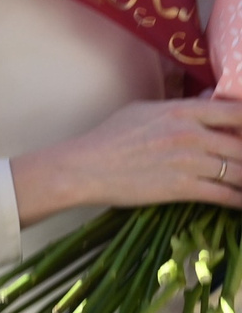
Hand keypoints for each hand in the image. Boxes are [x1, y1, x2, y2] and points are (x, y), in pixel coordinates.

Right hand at [11, 97, 241, 225]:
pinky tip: (241, 202)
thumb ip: (177, 111)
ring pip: (240, 172)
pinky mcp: (185, 188)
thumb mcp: (143, 111)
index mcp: (180, 111)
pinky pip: (227, 195)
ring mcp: (189, 161)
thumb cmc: (110, 137)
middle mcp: (191, 134)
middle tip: (241, 162)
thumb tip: (204, 110)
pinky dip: (240, 200)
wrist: (86, 167)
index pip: (234, 112)